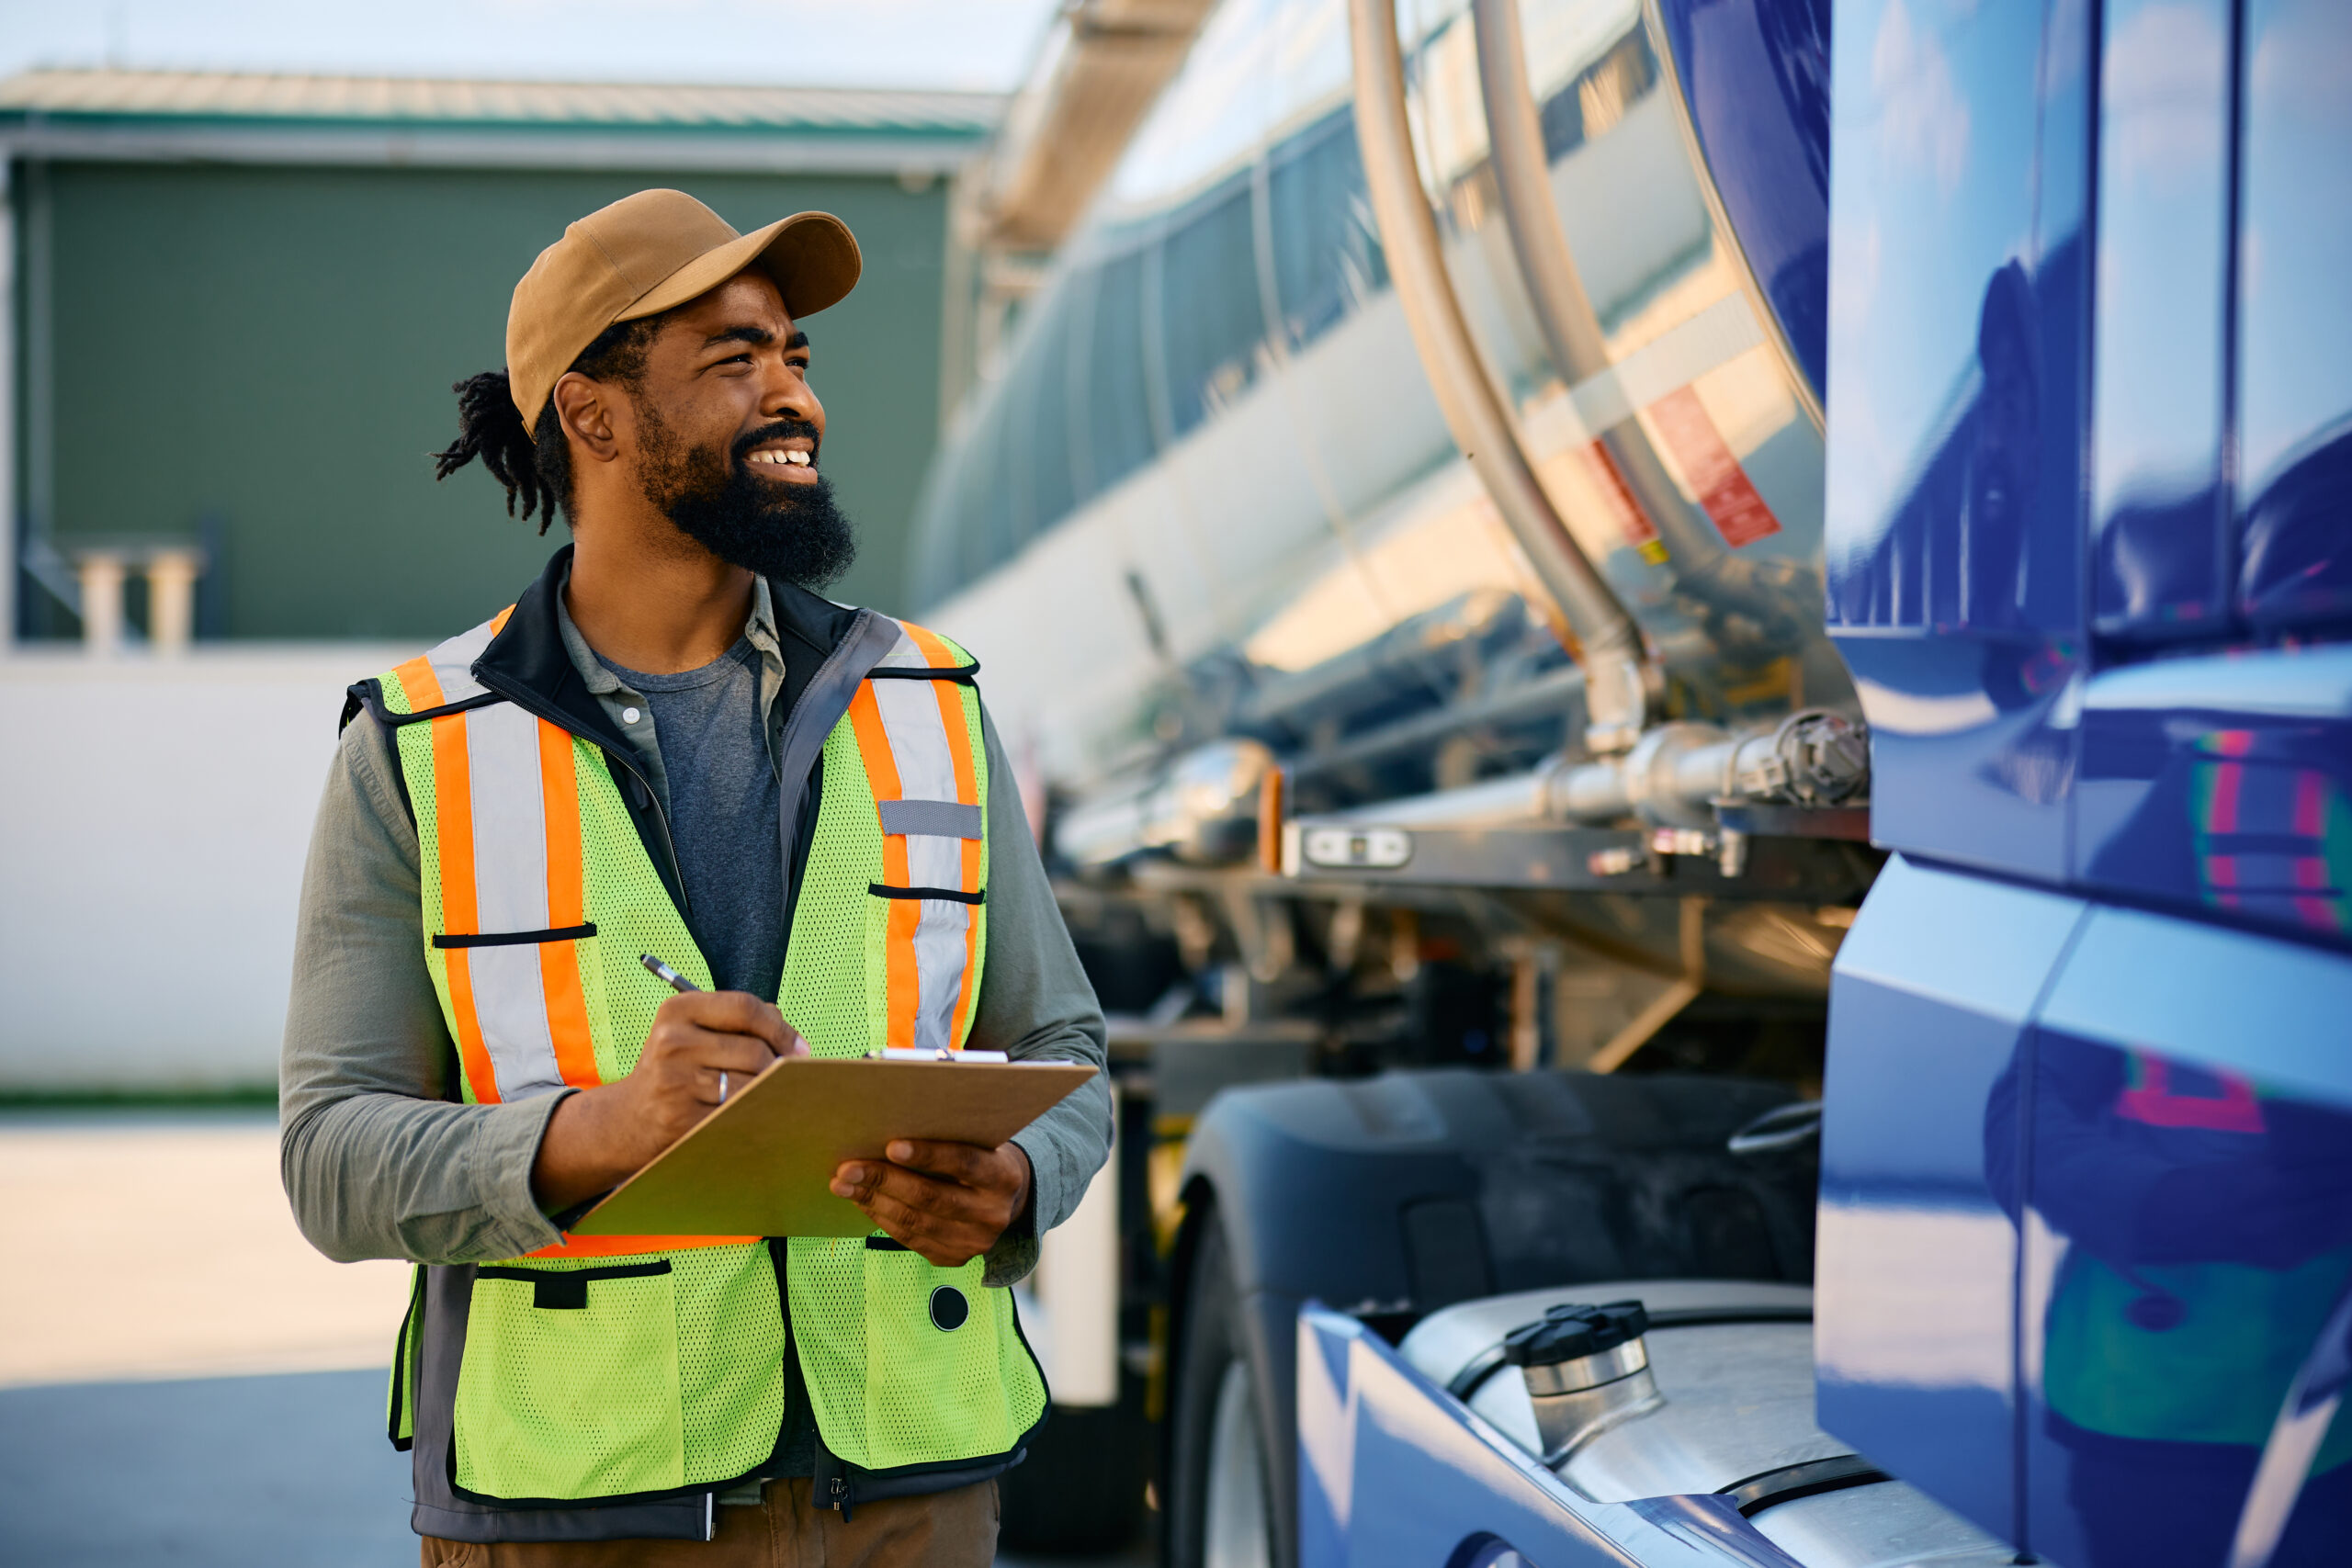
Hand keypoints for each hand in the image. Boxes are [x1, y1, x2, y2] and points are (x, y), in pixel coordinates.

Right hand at [532, 991, 805, 1210]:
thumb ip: (739, 1023)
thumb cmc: (676, 1069)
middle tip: (792, 1079)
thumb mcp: (693, 1032)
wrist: (629, 1119)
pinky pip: (738, 1114)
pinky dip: (755, 1114)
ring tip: (773, 1096)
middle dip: (781, 1067)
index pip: (745, 1007)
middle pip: (754, 1050)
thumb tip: (792, 1039)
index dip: (781, 1028)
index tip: (800, 1048)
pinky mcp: (681, 1119)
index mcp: (677, 1010)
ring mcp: (675, 1082)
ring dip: (770, 1093)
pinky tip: (756, 1115)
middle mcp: (672, 1042)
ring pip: (750, 1085)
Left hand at [831, 1140, 1032, 1267]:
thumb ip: (946, 1137)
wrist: (1005, 1199)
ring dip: (872, 1201)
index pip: (965, 1163)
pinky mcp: (955, 1259)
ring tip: (842, 1185)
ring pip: (914, 1223)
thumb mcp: (976, 1141)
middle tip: (848, 1168)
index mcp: (1004, 1177)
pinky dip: (880, 1218)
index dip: (928, 1155)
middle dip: (883, 1181)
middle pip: (931, 1198)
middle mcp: (993, 1214)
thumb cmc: (980, 1157)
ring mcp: (975, 1242)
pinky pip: (910, 1240)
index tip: (890, 1146)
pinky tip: (861, 1201)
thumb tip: (888, 1126)